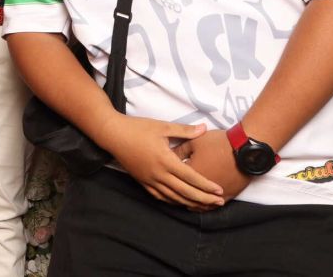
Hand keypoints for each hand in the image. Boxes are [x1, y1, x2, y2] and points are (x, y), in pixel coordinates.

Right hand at [98, 114, 224, 208]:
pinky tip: (180, 202)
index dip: (206, 186)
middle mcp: (158, 174)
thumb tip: (204, 128)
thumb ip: (184, 130)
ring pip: (173, 197)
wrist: (113, 134)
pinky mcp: (142, 181)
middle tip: (219, 204)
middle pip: (185, 191)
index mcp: (165, 160)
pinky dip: (173, 201)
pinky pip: (160, 196)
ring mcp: (149, 180)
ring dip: (190, 203)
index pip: (191, 177)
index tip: (220, 191)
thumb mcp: (162, 127)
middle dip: (203, 199)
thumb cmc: (138, 128)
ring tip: (204, 207)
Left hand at [172, 129, 250, 208]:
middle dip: (174, 193)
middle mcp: (201, 188)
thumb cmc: (219, 143)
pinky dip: (203, 208)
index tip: (162, 174)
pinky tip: (199, 206)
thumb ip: (179, 150)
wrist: (245, 149)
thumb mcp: (195, 141)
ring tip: (180, 201)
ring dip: (188, 204)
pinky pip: (211, 208)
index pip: (174, 178)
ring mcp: (215, 195)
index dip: (168, 175)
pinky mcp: (228, 196)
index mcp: (190, 173)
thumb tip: (169, 156)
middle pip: (183, 195)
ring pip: (196, 205)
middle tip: (167, 190)